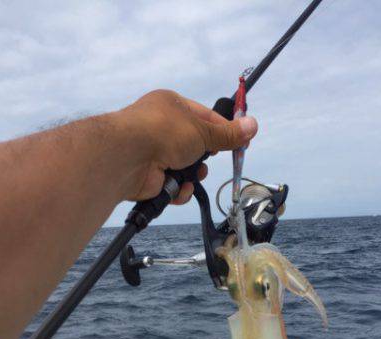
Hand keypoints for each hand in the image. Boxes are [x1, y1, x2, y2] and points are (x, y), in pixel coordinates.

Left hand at [116, 89, 257, 204]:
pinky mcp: (150, 178)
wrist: (128, 157)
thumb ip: (227, 134)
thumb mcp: (202, 131)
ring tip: (192, 175)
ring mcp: (154, 153)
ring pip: (186, 169)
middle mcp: (161, 128)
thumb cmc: (163, 132)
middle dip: (204, 157)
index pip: (204, 117)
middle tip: (208, 160)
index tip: (240, 142)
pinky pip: (174, 186)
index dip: (223, 130)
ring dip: (193, 175)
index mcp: (171, 106)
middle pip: (195, 145)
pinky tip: (179, 188)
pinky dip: (179, 189)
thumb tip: (253, 126)